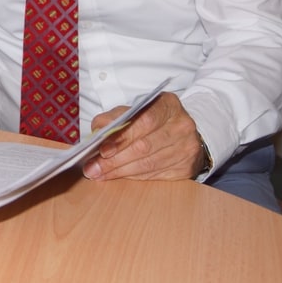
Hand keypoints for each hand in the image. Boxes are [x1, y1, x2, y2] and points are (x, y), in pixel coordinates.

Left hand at [81, 92, 204, 181]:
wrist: (182, 134)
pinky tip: (118, 176)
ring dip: (121, 171)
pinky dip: (133, 177)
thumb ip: (115, 117)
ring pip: (149, 164)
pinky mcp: (187, 167)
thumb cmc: (153, 119)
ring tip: (100, 174)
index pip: (145, 121)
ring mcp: (187, 148)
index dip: (122, 137)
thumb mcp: (135, 110)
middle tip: (94, 167)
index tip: (102, 149)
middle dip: (116, 159)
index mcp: (169, 105)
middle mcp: (182, 125)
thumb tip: (97, 130)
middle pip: (145, 146)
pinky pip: (155, 175)